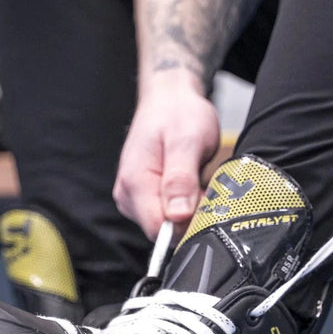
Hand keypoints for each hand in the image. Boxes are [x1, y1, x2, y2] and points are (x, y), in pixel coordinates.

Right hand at [113, 71, 220, 239]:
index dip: (187, 223)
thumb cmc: (177, 114)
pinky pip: (169, 218)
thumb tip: (178, 216)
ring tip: (195, 179)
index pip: (159, 230)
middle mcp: (129, 197)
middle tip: (202, 184)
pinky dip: (185, 207)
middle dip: (190, 216)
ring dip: (190, 210)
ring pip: (169, 227)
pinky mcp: (144, 202)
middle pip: (165, 232)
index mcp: (134, 183)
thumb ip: (181, 179)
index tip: (203, 200)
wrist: (169, 101)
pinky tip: (188, 186)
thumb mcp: (186, 140)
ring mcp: (135, 200)